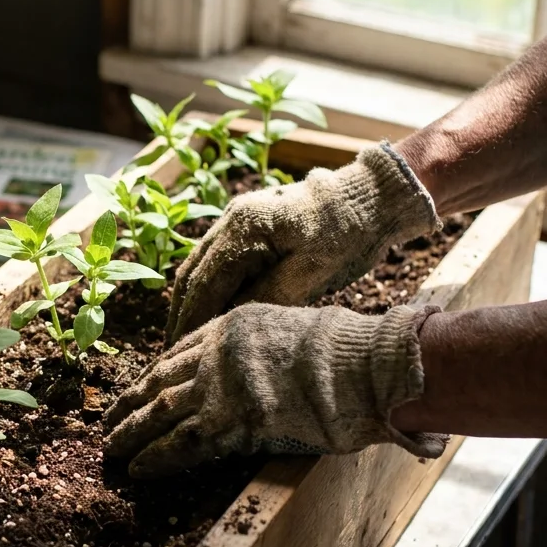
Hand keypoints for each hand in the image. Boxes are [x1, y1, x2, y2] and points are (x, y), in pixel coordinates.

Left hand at [104, 302, 447, 478]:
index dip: (152, 375)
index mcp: (231, 326)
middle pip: (160, 380)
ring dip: (131, 433)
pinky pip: (179, 442)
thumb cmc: (345, 354)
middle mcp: (216, 352)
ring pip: (159, 411)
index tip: (135, 388)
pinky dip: (154, 456)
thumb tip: (262, 373)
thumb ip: (265, 349)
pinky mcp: (228, 419)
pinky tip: (137, 468)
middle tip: (108, 419)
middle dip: (130, 403)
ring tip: (111, 448)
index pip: (178, 352)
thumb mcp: (294, 331)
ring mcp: (219, 385)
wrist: (361, 364)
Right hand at [165, 143, 439, 342]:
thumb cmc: (348, 234)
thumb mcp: (311, 273)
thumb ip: (266, 298)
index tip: (180, 349)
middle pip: (192, 273)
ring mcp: (238, 218)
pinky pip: (217, 259)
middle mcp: (232, 218)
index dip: (190, 319)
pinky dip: (208, 287)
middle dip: (181, 312)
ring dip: (191, 300)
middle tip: (174, 349)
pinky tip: (210, 310)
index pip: (204, 282)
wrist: (373, 196)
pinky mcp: (250, 224)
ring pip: (200, 265)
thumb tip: (228, 326)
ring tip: (186, 335)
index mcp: (244, 227)